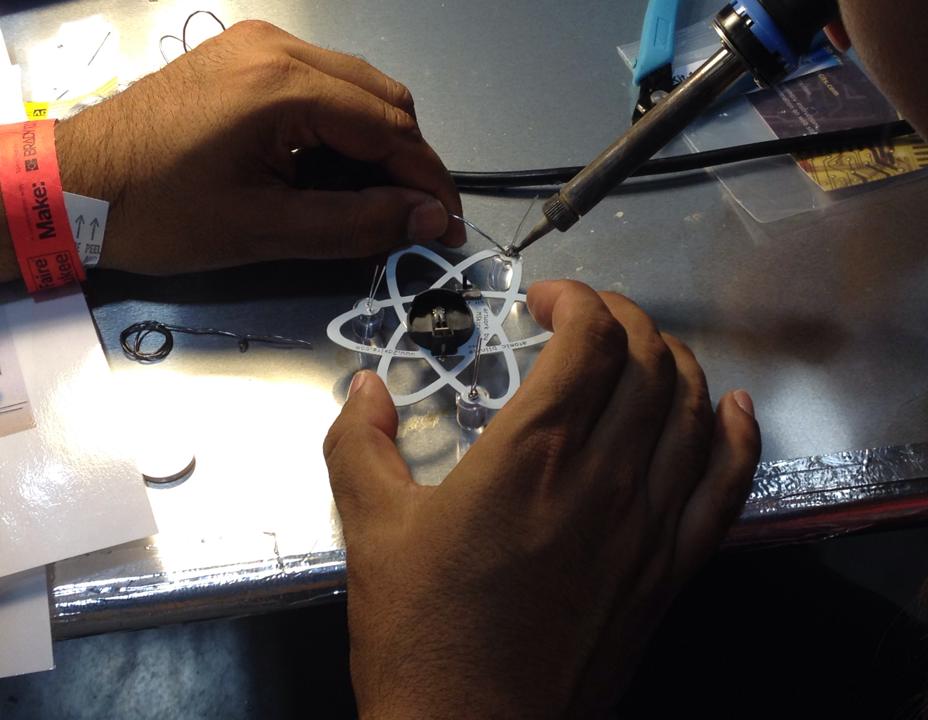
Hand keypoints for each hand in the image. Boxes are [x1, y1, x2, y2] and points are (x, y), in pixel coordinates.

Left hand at [48, 20, 463, 275]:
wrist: (72, 184)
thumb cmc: (159, 213)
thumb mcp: (264, 232)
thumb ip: (357, 224)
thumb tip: (429, 220)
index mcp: (283, 86)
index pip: (390, 129)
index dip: (428, 182)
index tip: (447, 228)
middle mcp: (278, 48)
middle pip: (384, 99)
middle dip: (409, 162)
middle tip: (415, 220)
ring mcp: (259, 46)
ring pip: (357, 88)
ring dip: (379, 146)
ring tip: (377, 203)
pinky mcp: (244, 57)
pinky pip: (322, 86)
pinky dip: (344, 129)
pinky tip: (335, 171)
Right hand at [324, 280, 760, 717]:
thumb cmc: (421, 633)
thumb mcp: (370, 530)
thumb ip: (359, 445)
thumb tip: (365, 389)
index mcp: (533, 453)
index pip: (591, 339)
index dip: (576, 300)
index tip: (544, 302)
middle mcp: (606, 475)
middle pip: (646, 361)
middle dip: (621, 318)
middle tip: (584, 321)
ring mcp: (650, 524)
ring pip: (691, 409)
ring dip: (672, 361)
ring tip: (637, 352)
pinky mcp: (672, 569)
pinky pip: (727, 486)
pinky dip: (738, 436)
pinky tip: (732, 408)